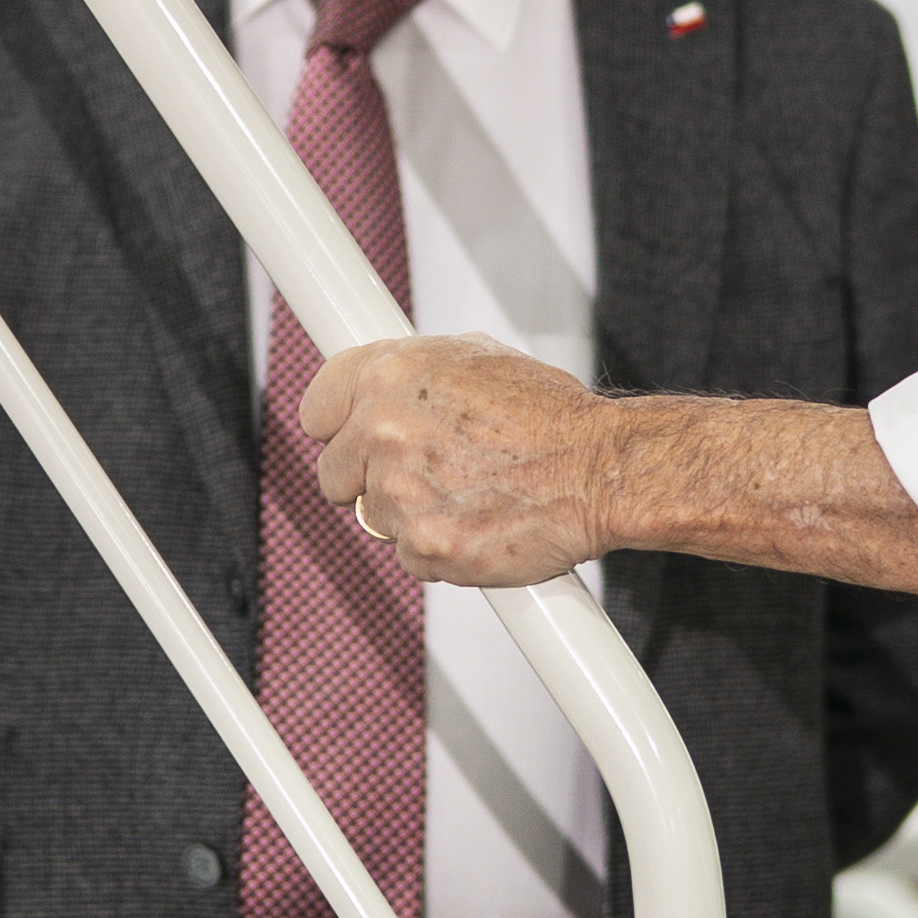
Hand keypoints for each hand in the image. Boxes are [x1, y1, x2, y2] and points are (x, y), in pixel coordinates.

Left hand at [302, 335, 613, 586]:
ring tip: (470, 494)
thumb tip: (374, 388)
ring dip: (412, 516)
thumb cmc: (550, 416)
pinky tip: (480, 524)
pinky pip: (409, 557)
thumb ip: (410, 376)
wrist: (600, 469)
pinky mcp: (424, 546)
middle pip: (333, 475)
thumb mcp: (475, 360)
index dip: (339, 429)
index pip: (317, 410)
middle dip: (370, 480)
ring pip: (373, 519)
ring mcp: (399, 491)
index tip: (354, 439)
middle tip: (425, 475)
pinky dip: (440, 550)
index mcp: (390, 374)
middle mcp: (384, 428)